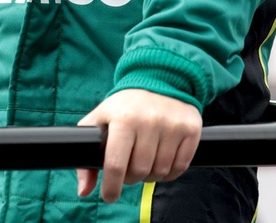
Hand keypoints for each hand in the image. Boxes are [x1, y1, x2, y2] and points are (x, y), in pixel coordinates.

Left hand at [76, 89, 201, 202]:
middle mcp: (149, 120)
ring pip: (161, 171)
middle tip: (129, 169)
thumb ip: (87, 156)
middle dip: (132, 177)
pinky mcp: (191, 129)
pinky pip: (181, 167)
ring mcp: (172, 125)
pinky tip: (162, 160)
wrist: (160, 79)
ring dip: (151, 175)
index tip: (109, 196)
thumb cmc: (125, 106)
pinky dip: (170, 172)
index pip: (116, 163)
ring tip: (145, 162)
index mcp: (123, 118)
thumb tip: (84, 190)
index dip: (112, 186)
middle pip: (140, 171)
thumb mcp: (100, 120)